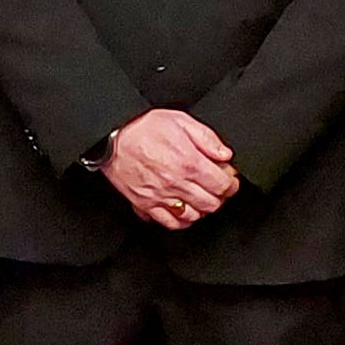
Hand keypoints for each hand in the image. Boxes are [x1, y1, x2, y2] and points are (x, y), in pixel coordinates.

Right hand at [103, 108, 238, 230]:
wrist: (113, 137)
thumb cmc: (143, 127)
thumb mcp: (181, 121)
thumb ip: (207, 138)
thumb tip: (224, 154)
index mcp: (189, 163)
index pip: (222, 185)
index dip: (231, 184)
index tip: (229, 180)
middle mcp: (177, 184)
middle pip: (211, 204)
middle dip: (219, 197)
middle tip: (216, 188)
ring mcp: (161, 197)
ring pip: (193, 216)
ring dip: (201, 209)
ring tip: (200, 198)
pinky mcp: (146, 204)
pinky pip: (170, 223)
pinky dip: (181, 221)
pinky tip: (183, 211)